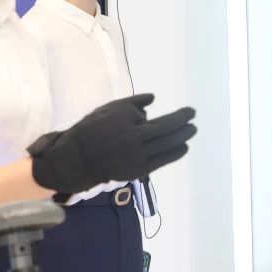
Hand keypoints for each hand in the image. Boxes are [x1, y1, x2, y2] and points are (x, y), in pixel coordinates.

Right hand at [29, 94, 197, 194]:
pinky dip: (175, 153)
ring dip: (183, 137)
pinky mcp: (137, 170)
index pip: (161, 120)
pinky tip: (183, 147)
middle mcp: (135, 140)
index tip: (188, 113)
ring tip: (192, 131)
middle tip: (193, 118)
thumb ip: (133, 104)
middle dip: (184, 124)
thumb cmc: (92, 129)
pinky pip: (161, 161)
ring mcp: (137, 157)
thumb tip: (153, 100)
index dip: (179, 117)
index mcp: (127, 122)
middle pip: (167, 131)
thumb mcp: (109, 109)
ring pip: (167, 146)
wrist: (77, 159)